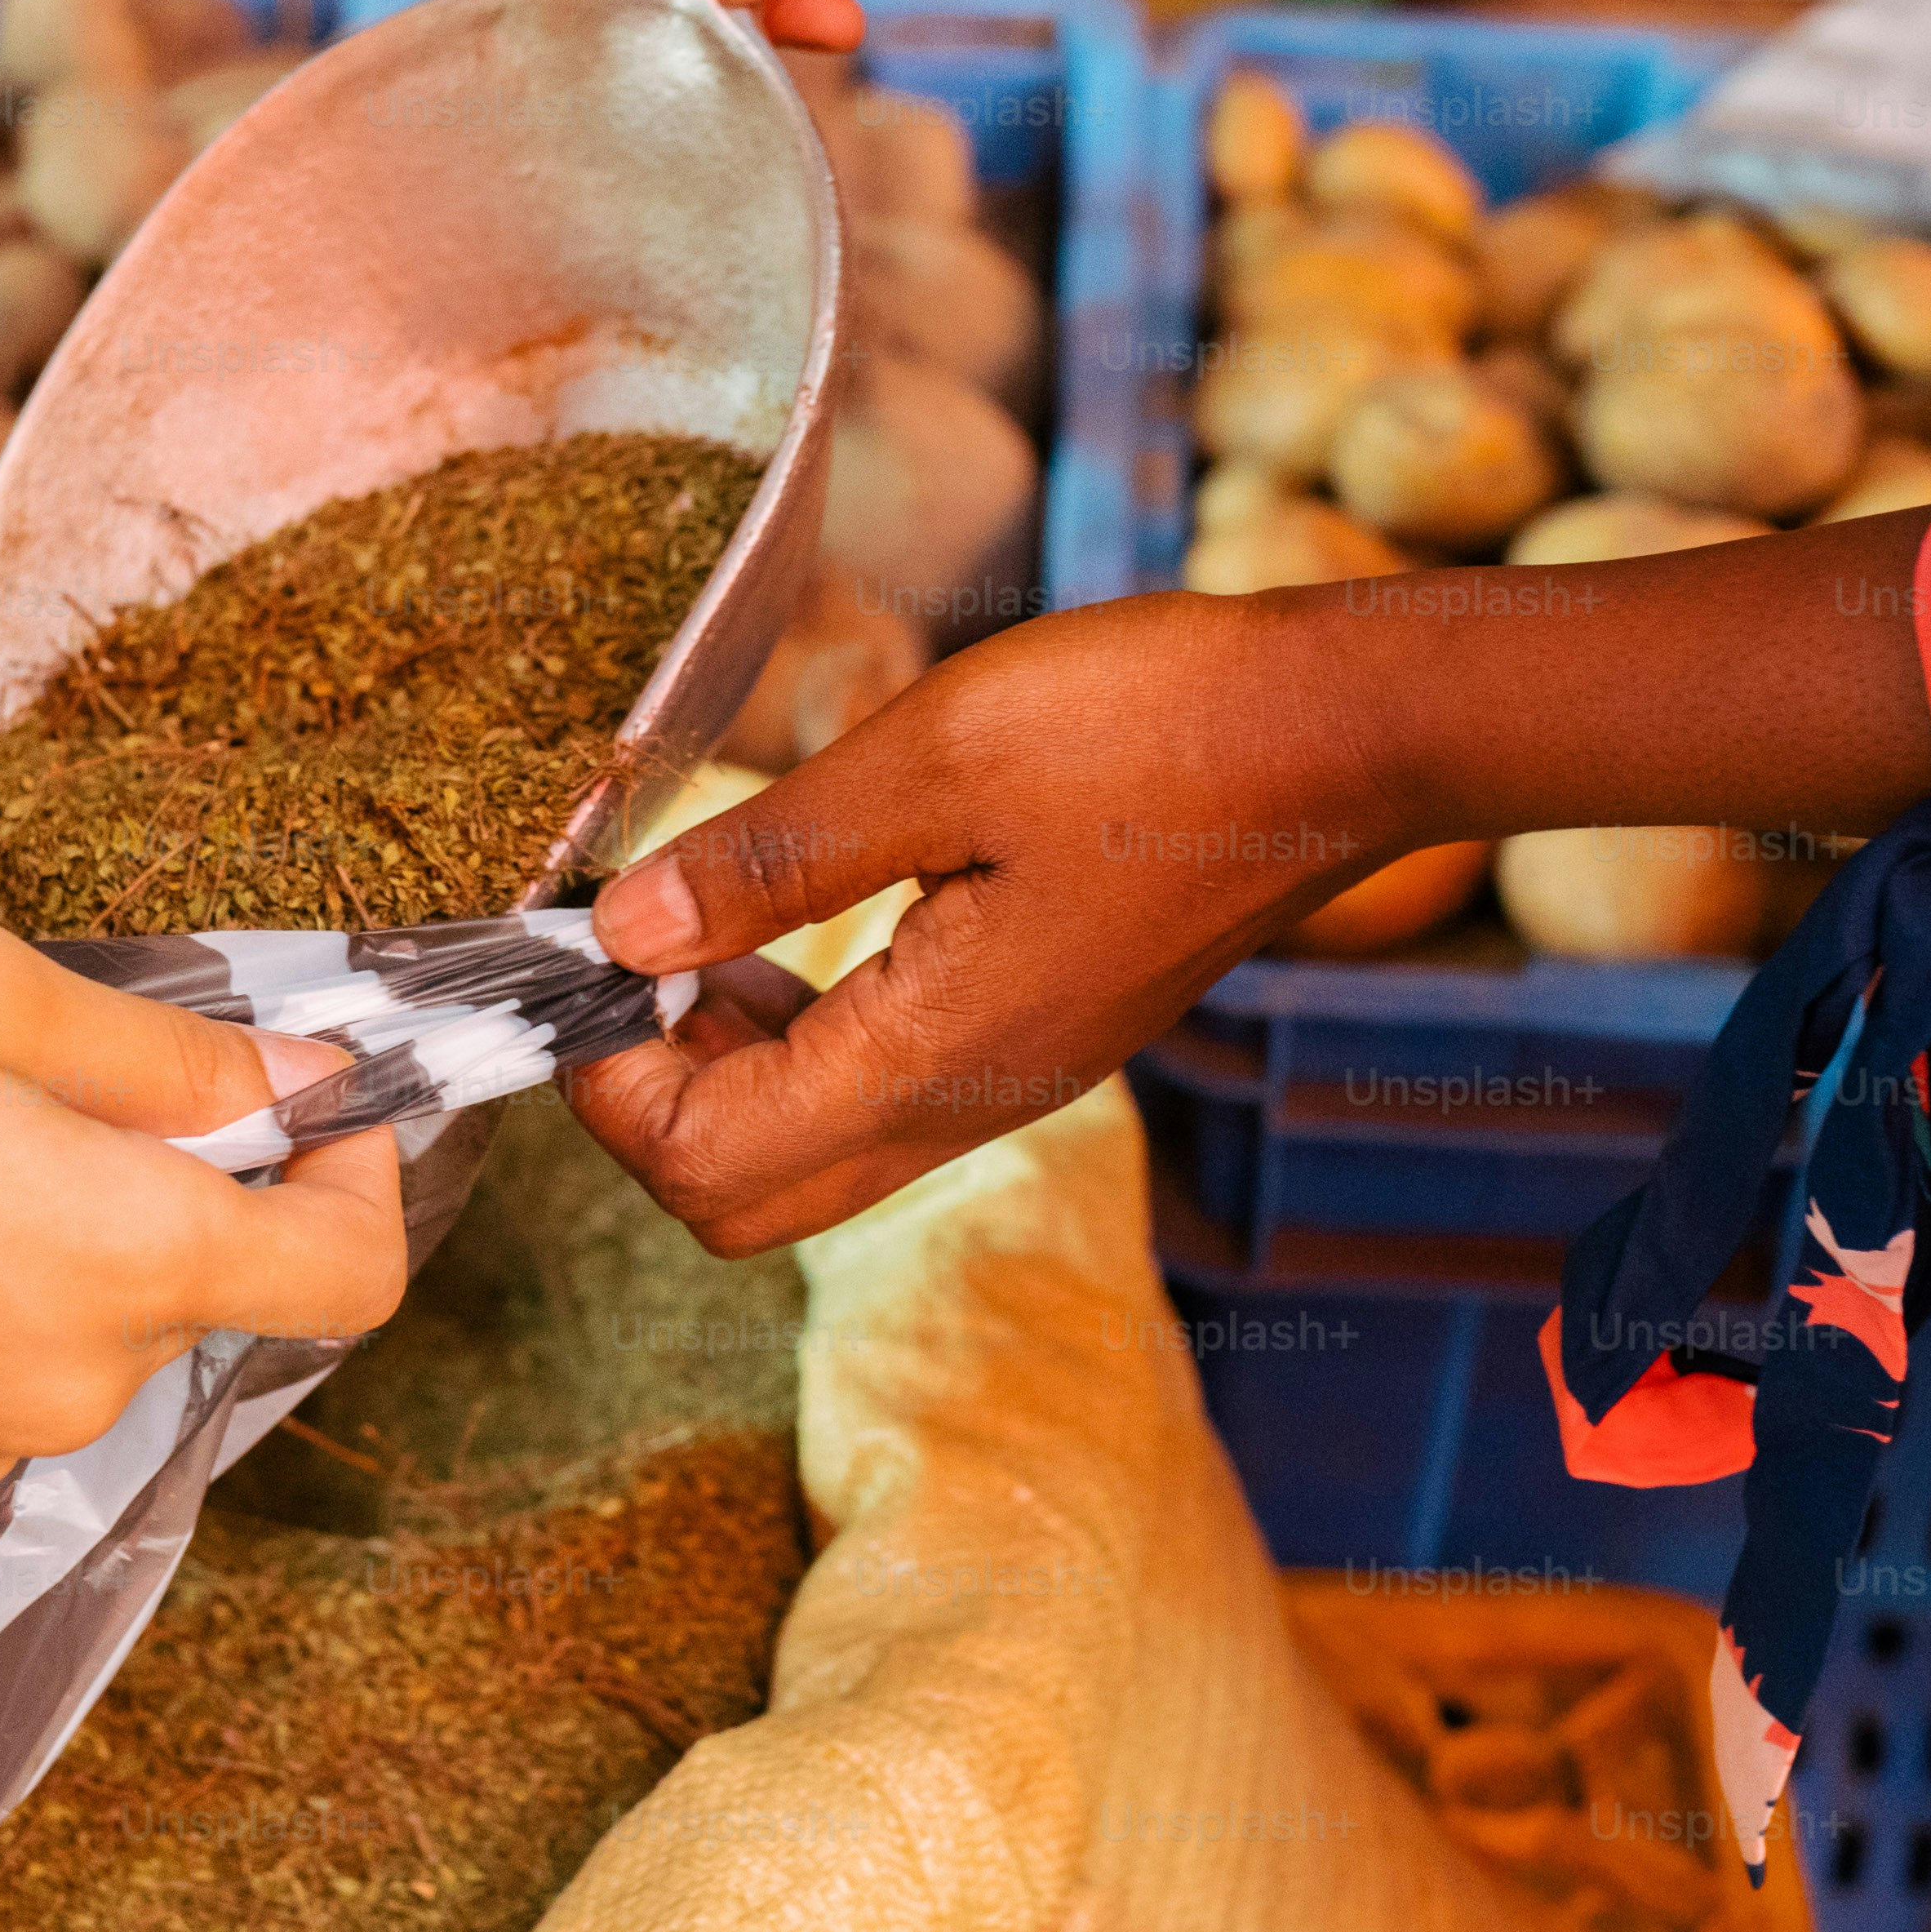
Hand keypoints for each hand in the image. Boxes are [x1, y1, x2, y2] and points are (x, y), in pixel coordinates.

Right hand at [0, 917, 408, 1511]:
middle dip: (152, 1189)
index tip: (316, 1110)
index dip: (360, 1185)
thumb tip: (300, 1082)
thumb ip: (165, 1053)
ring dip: (35, 1251)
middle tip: (25, 1080)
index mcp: (130, 1259)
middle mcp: (69, 1387)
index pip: (347, 1276)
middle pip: (190, 1293)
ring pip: (68, 1338)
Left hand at [567, 594, 1392, 1249]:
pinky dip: (801, 1040)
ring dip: (723, 1069)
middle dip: (649, 1099)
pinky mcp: (1033, 1041)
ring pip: (806, 1161)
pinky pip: (876, 1099)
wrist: (1339, 736)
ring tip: (709, 930)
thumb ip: (766, 860)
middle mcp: (966, 1106)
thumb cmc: (1154, 728)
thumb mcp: (932, 760)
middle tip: (637, 959)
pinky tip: (802, 925)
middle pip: (738, 1203)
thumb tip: (620, 932)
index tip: (591, 951)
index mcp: (931, 1058)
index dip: (606, 1075)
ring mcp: (1006, 1083)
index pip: (698, 1165)